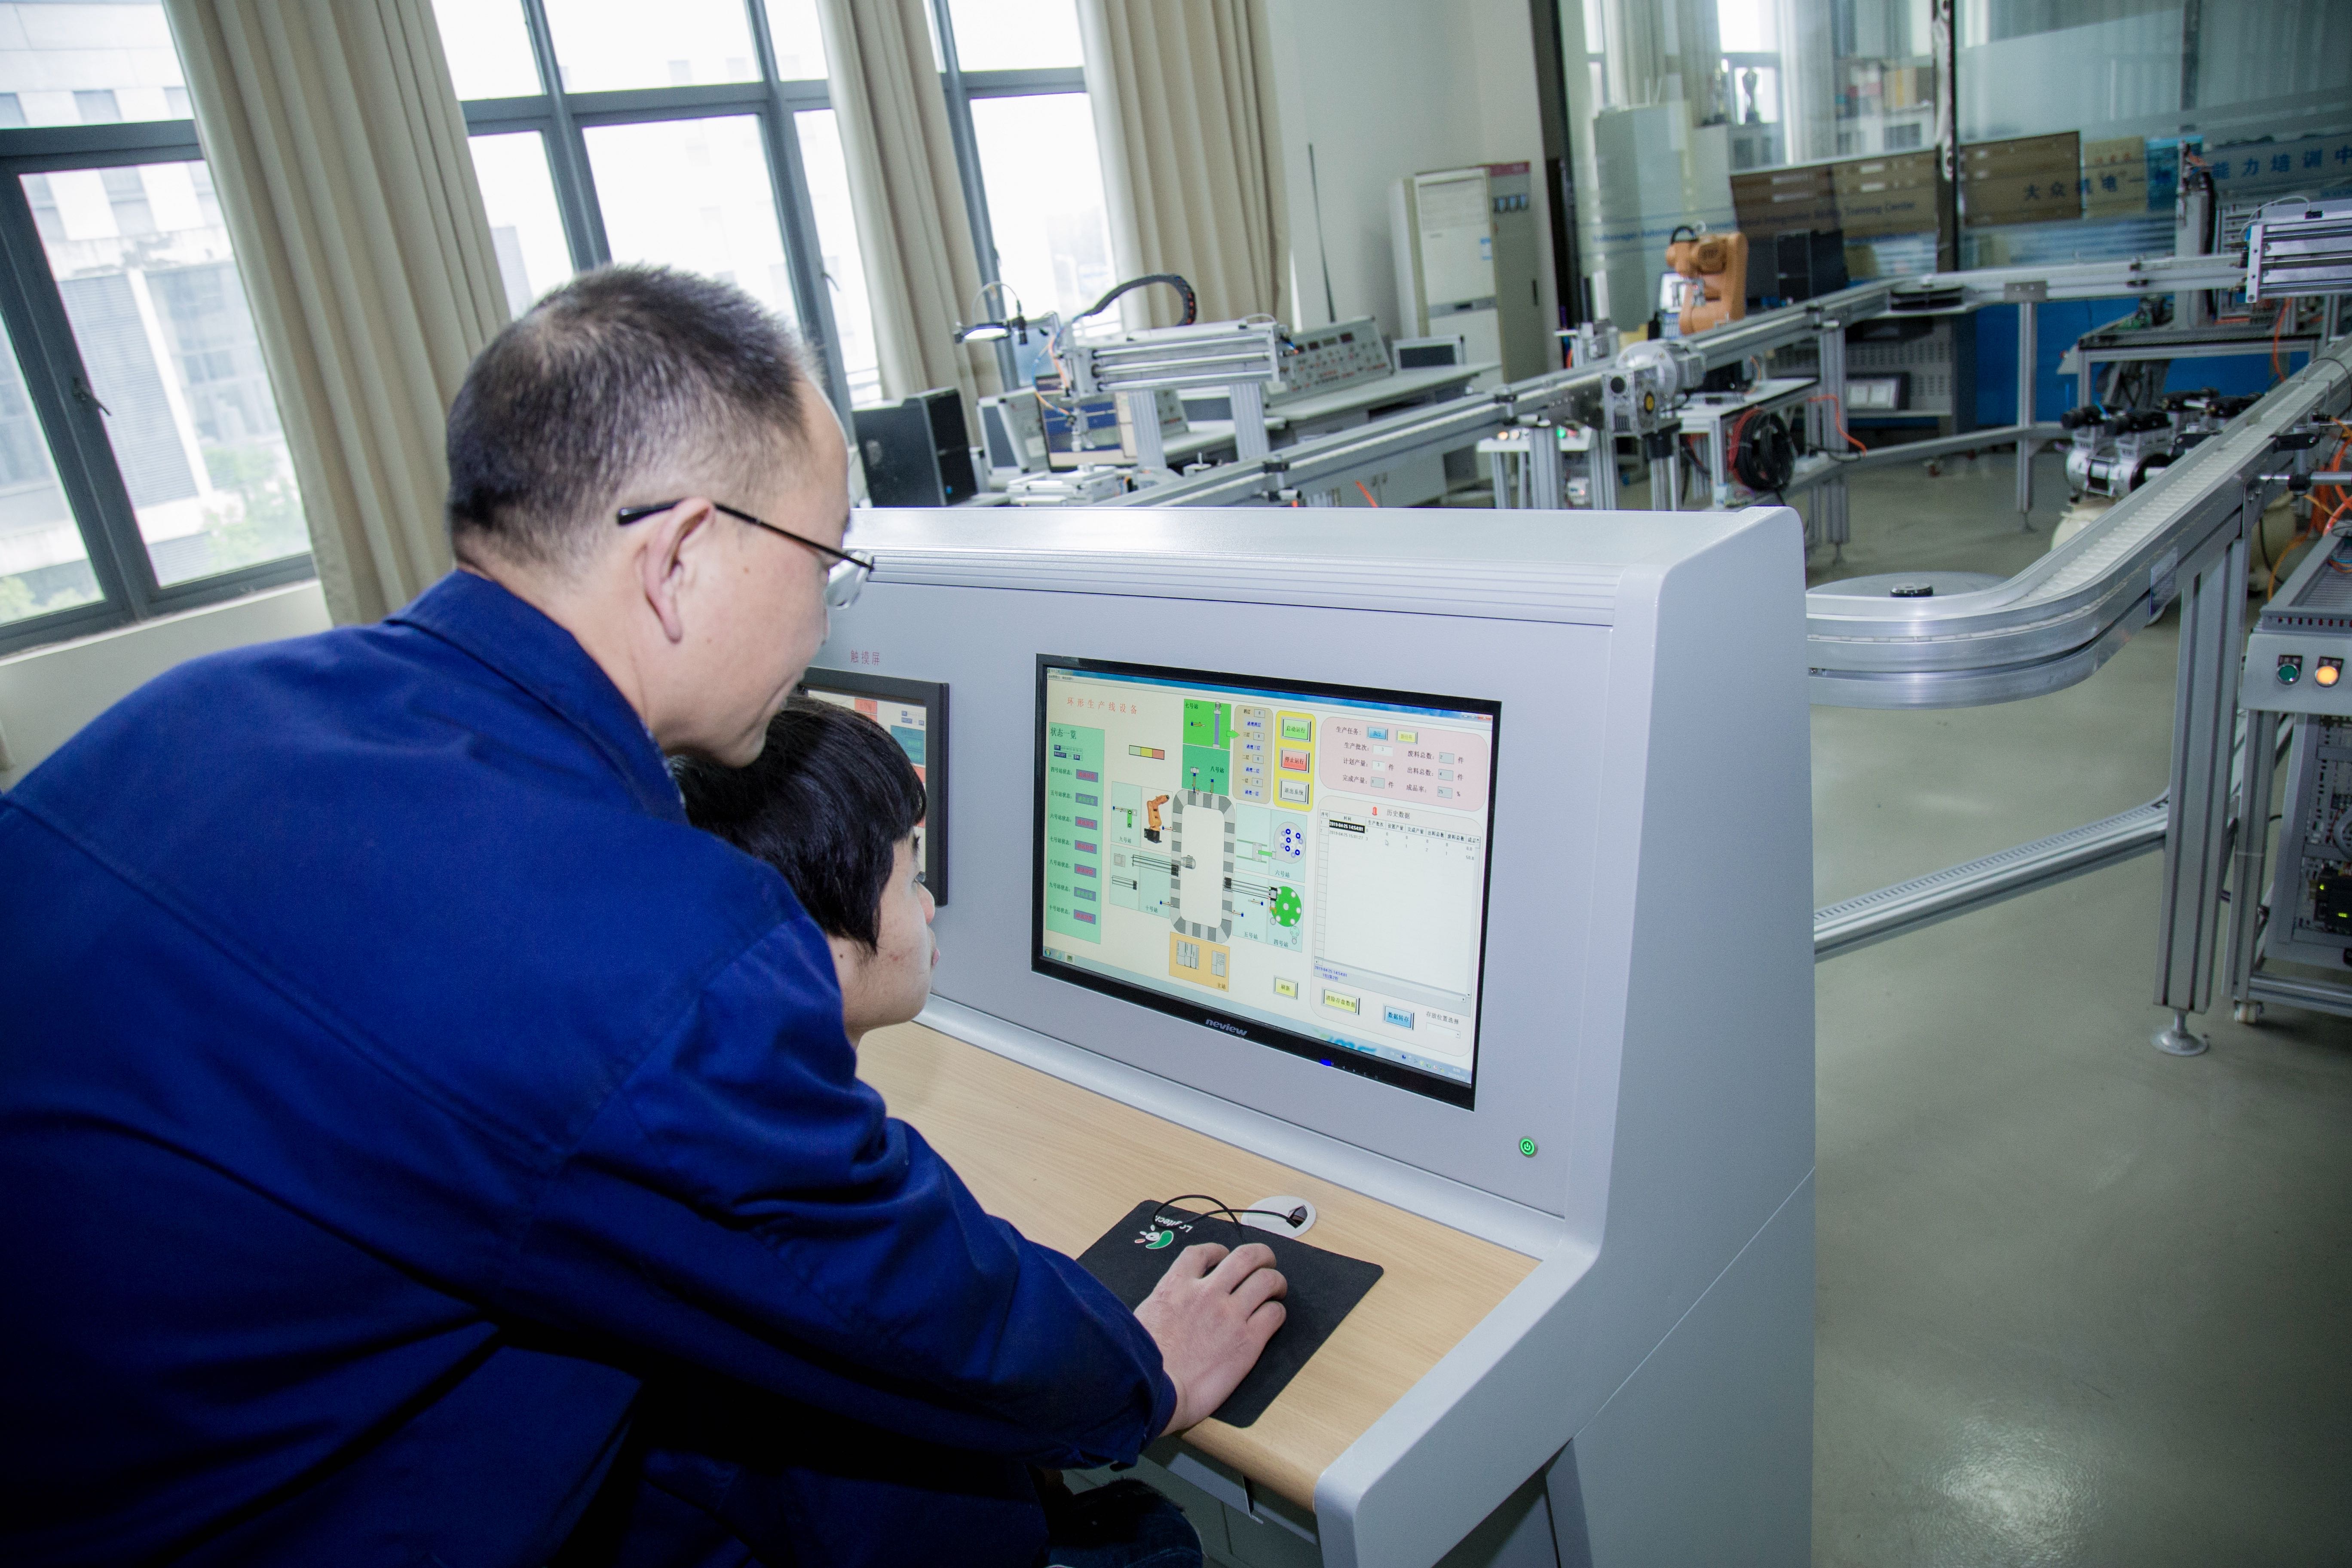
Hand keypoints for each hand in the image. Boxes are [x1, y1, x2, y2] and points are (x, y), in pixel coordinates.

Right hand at [1133, 1241, 1286, 1433]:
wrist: (1154, 1391)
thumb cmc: (1139, 1364)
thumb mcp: (1143, 1319)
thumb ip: (1163, 1307)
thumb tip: (1169, 1310)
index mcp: (1175, 1286)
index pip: (1202, 1253)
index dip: (1218, 1251)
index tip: (1224, 1257)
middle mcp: (1207, 1293)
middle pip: (1245, 1256)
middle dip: (1261, 1256)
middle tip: (1266, 1263)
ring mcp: (1230, 1315)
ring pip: (1267, 1280)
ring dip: (1276, 1281)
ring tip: (1277, 1290)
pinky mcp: (1248, 1341)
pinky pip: (1274, 1314)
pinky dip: (1277, 1313)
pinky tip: (1273, 1318)